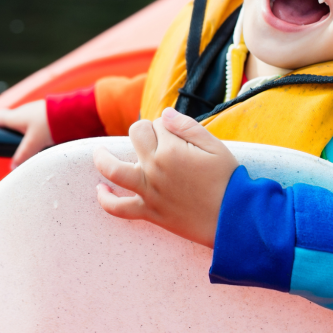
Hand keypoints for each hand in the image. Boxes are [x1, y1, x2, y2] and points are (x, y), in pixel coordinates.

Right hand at [0, 99, 53, 168]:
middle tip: (12, 149)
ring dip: (24, 134)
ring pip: (24, 123)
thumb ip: (23, 155)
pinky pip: (36, 123)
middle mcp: (23, 111)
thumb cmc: (50, 124)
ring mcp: (35, 110)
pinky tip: (44, 141)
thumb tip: (12, 167)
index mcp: (15, 116)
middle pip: (9, 122)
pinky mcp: (46, 112)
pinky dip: (36, 131)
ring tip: (31, 148)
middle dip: (9, 135)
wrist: (73, 110)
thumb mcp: (34, 143)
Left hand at [93, 107, 238, 247]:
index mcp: (171, 149)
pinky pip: (118, 208)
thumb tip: (164, 114)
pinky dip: (106, 199)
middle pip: (136, 135)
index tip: (180, 135)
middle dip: (146, 132)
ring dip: (102, 158)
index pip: (158, 123)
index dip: (168, 126)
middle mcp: (155, 168)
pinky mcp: (149, 212)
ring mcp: (149, 191)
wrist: (233, 218)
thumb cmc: (227, 179)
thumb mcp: (214, 145)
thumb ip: (187, 126)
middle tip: (159, 141)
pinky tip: (101, 189)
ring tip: (99, 153)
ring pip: (113, 169)